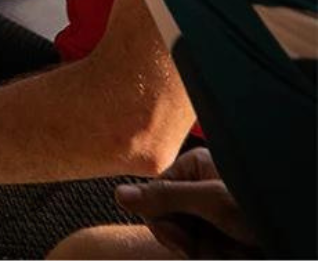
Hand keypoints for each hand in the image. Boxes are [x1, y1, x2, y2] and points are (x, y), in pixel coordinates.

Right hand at [117, 149, 259, 257]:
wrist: (301, 233)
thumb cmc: (264, 207)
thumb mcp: (211, 201)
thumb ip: (164, 197)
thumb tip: (119, 194)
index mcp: (196, 168)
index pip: (154, 196)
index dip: (163, 222)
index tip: (180, 238)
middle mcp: (202, 189)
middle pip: (170, 222)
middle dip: (191, 242)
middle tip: (213, 248)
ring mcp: (215, 214)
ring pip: (188, 242)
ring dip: (210, 254)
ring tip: (238, 252)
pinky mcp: (227, 237)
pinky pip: (205, 252)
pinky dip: (219, 257)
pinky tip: (239, 254)